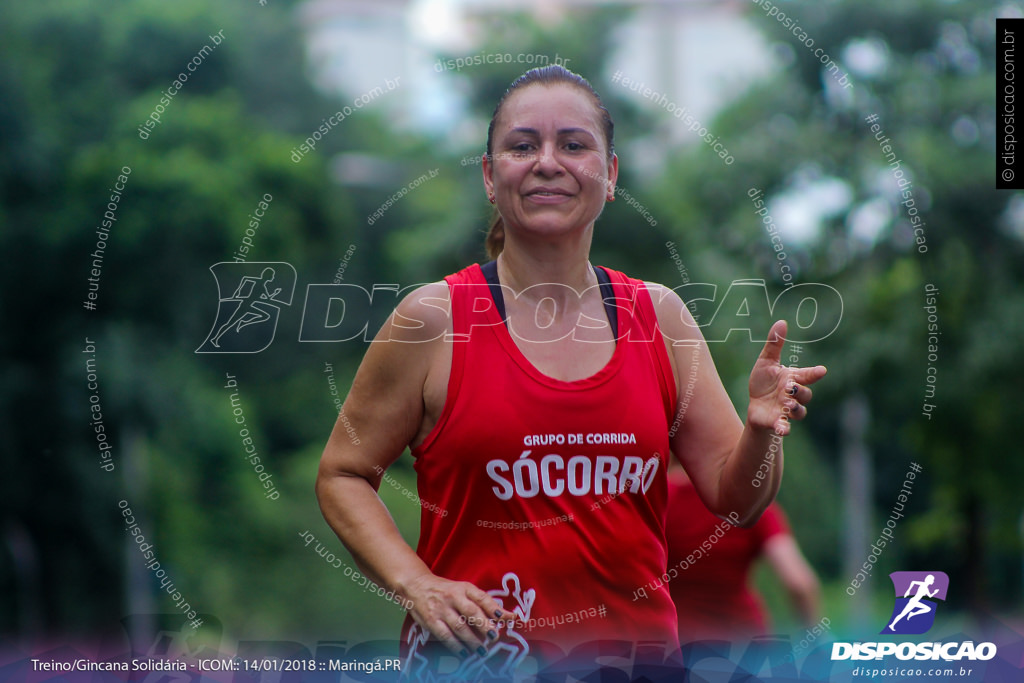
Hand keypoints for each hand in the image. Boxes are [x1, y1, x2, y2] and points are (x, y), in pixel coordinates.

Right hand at [402, 573, 510, 656]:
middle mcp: (453, 597)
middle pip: (472, 612)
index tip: (509, 617)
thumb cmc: (445, 590)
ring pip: (459, 626)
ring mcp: (441, 609)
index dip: (496, 608)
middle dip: (485, 626)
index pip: (483, 598)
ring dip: (472, 640)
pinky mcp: (431, 620)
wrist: (416, 585)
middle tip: (495, 636)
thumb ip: (479, 601)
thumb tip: (501, 616)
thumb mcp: (462, 589)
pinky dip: (455, 645)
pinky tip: (464, 652)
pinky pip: (445, 635)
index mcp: (464, 588)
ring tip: (482, 650)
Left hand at [747, 320, 826, 435]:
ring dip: (795, 408)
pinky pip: (785, 427)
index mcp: (792, 379)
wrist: (755, 406)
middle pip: (806, 395)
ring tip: (786, 403)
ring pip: (800, 412)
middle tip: (790, 387)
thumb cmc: (764, 382)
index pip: (807, 376)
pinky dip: (784, 428)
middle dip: (801, 391)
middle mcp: (793, 395)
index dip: (814, 373)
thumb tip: (781, 322)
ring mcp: (787, 410)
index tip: (821, 370)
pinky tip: (782, 429)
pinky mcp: (778, 422)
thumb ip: (774, 344)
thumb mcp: (766, 362)